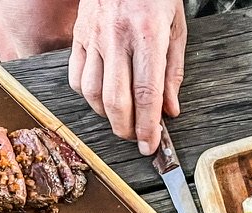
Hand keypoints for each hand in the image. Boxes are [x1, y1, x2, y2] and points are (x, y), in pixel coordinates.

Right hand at [68, 0, 185, 154]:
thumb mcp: (176, 26)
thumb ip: (173, 71)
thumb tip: (170, 110)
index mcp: (148, 34)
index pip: (146, 93)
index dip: (148, 126)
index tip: (151, 146)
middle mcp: (117, 37)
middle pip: (117, 101)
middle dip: (127, 129)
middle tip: (137, 138)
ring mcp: (94, 37)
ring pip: (92, 93)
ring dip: (107, 115)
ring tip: (121, 119)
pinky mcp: (78, 36)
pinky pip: (75, 77)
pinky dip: (87, 97)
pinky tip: (102, 98)